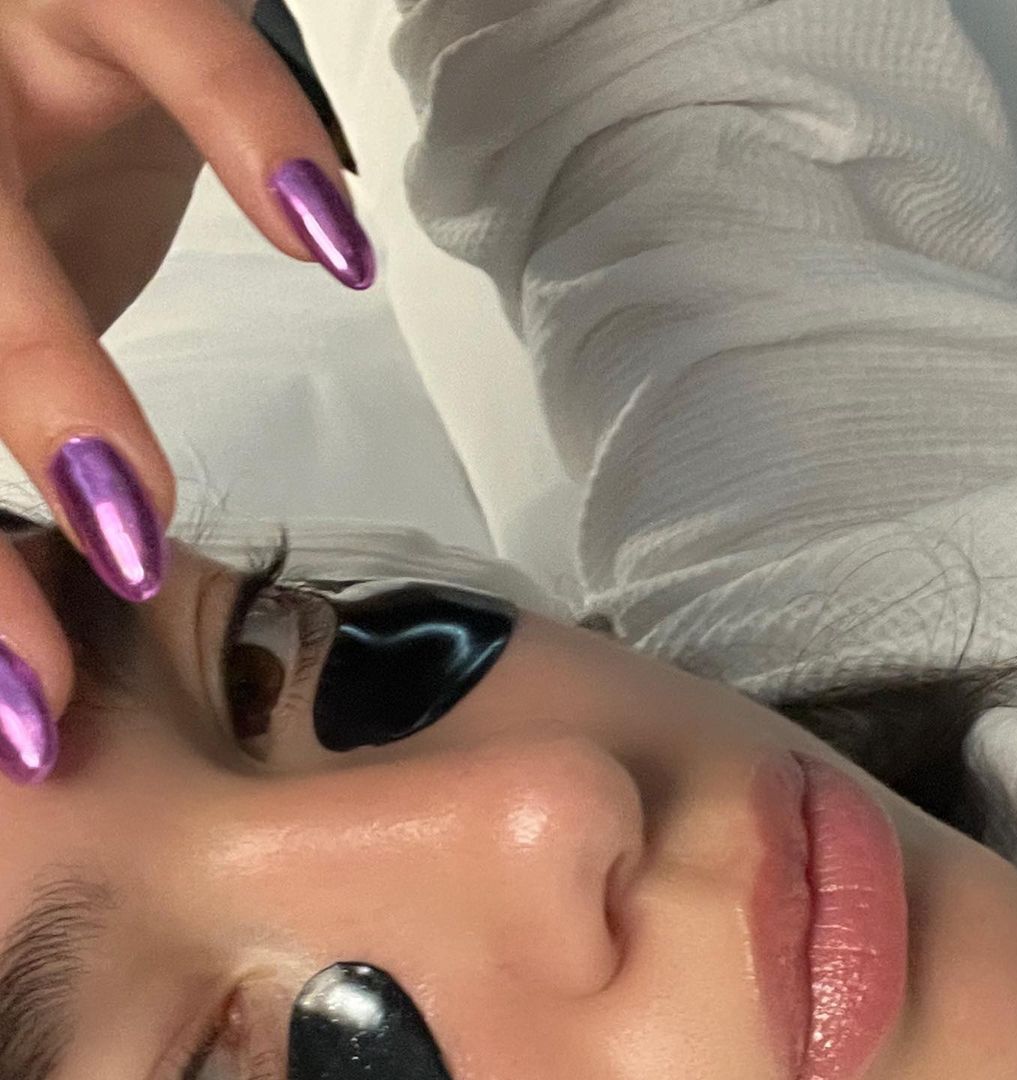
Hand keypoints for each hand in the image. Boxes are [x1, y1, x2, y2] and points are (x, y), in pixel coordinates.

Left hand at [0, 0, 375, 785]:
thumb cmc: (26, 183)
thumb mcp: (19, 322)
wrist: (55, 27)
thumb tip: (78, 603)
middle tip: (41, 683)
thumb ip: (41, 427)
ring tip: (132, 516)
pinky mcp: (100, 0)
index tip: (33, 709)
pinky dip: (262, 142)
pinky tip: (334, 240)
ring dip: (50, 384)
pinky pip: (185, 51)